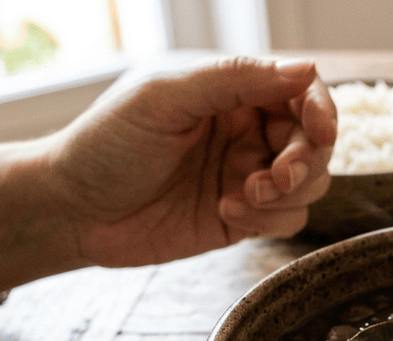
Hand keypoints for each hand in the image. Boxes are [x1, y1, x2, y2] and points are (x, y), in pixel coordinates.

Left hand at [48, 56, 336, 267]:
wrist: (71, 211)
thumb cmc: (103, 145)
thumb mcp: (164, 99)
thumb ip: (234, 79)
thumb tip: (304, 68)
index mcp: (231, 92)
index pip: (300, 92)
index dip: (321, 110)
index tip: (320, 131)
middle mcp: (245, 132)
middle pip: (314, 142)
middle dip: (305, 161)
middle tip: (277, 177)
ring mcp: (246, 176)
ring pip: (310, 184)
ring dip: (287, 193)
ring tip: (243, 195)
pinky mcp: (243, 219)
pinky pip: (287, 219)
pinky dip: (269, 219)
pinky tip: (226, 211)